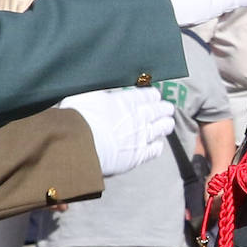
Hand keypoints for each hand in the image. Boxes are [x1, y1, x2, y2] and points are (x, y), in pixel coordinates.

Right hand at [59, 88, 177, 176]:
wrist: (80, 144)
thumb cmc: (78, 117)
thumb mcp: (87, 95)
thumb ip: (100, 93)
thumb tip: (104, 90)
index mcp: (126, 101)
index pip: (147, 95)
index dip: (153, 95)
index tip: (156, 95)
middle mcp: (138, 117)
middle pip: (158, 110)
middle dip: (164, 109)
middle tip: (168, 108)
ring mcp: (141, 136)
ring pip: (161, 128)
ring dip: (166, 125)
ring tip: (168, 124)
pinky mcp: (138, 156)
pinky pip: (154, 151)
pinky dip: (157, 147)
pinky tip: (158, 146)